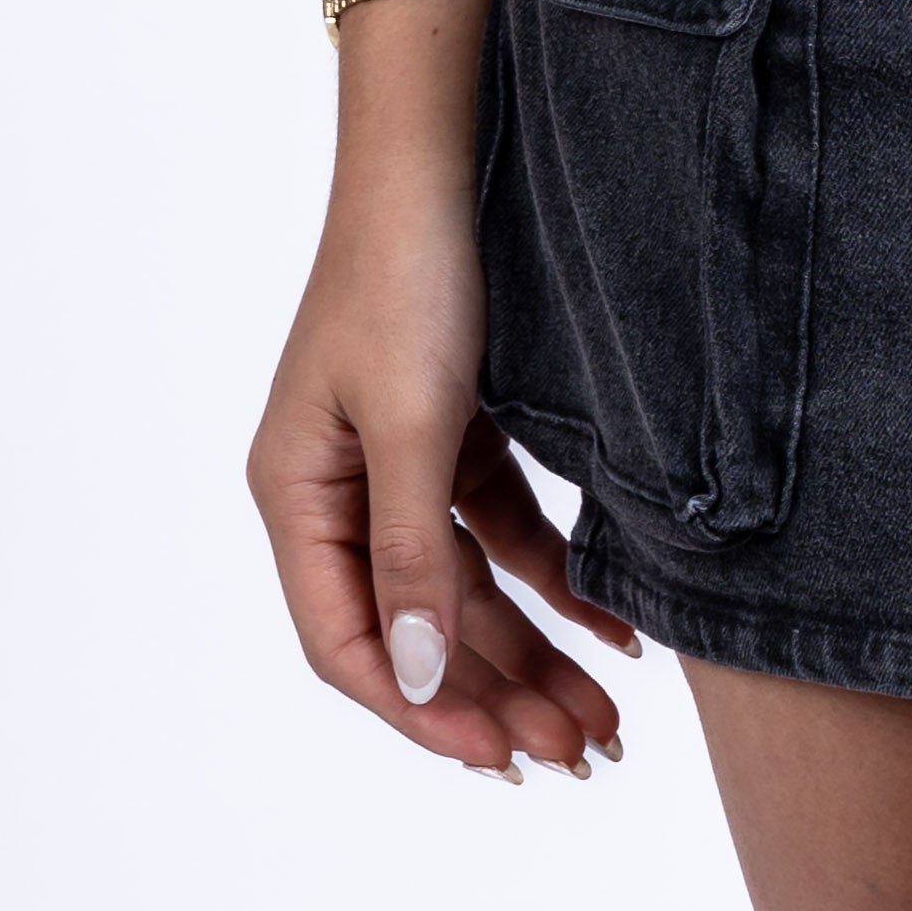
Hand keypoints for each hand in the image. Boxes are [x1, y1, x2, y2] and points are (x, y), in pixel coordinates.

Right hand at [249, 145, 637, 780]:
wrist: (447, 152)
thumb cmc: (409, 273)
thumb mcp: (416, 422)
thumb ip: (417, 554)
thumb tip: (418, 677)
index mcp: (296, 496)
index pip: (347, 643)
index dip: (420, 709)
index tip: (500, 758)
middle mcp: (337, 491)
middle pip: (417, 626)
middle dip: (496, 694)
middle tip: (582, 751)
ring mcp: (397, 462)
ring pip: (466, 589)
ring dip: (531, 651)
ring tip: (605, 716)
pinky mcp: (452, 430)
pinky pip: (503, 531)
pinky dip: (554, 578)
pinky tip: (615, 622)